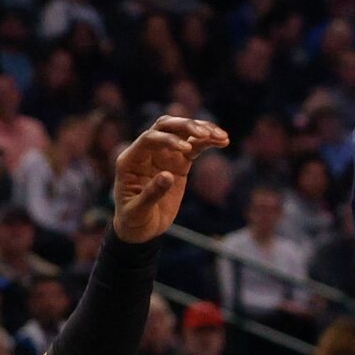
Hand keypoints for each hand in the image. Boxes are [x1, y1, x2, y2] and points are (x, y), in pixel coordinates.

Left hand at [111, 115, 229, 242]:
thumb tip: (168, 175)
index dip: (168, 140)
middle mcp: (147, 152)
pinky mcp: (178, 163)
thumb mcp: (137, 211)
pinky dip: (207, 142)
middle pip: (166, 126)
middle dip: (186, 125)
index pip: (149, 139)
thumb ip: (151, 193)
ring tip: (221, 136)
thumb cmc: (133, 220)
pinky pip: (194, 146)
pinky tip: (223, 141)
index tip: (186, 149)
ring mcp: (164, 155)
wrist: (139, 229)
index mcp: (131, 160)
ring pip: (182, 132)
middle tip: (205, 133)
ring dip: (202, 130)